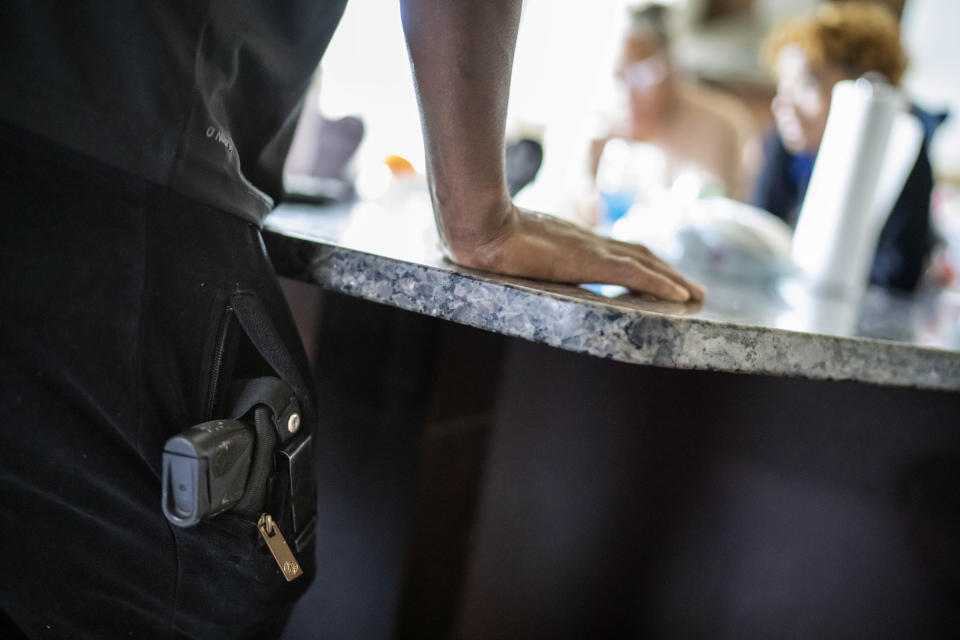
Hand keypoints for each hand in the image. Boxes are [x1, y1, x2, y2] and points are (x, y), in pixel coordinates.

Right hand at [446, 205, 704, 302]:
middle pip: (640, 255)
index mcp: (571, 241)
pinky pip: (636, 274)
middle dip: (667, 273)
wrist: (479, 228)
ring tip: (697, 297)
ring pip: (646, 265)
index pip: (616, 251)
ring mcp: (590, 250)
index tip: (659, 276)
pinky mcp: (590, 262)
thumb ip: (519, 255)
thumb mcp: (506, 249)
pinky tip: (681, 297)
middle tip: (693, 292)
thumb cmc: (482, 237)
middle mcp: (588, 242)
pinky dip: (661, 284)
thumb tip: (506, 264)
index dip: (641, 264)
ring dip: (674, 281)